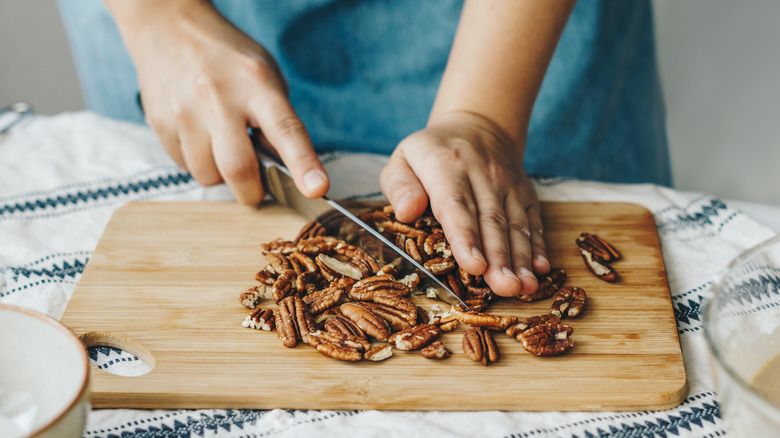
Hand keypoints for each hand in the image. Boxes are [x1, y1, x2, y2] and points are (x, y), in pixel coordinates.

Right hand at [109, 0, 328, 203]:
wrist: (170, 29)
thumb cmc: (229, 61)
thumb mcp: (265, 77)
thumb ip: (278, 121)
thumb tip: (285, 172)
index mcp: (256, 83)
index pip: (285, 130)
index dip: (303, 164)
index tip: (316, 189)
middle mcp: (218, 97)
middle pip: (238, 167)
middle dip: (252, 191)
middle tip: (257, 189)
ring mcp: (185, 111)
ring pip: (208, 175)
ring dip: (222, 175)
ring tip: (223, 148)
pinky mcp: (160, 123)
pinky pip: (185, 166)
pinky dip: (199, 163)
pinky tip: (200, 137)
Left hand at [380, 111, 549, 296]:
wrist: (478, 125)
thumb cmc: (431, 153)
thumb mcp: (403, 158)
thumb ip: (399, 185)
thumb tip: (406, 212)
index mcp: (446, 166)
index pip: (456, 205)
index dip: (466, 237)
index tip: (473, 265)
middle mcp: (482, 174)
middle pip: (491, 220)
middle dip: (499, 257)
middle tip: (504, 287)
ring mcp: (507, 184)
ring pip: (516, 223)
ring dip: (521, 258)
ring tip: (524, 287)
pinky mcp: (524, 193)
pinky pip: (532, 220)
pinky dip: (538, 246)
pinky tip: (541, 270)